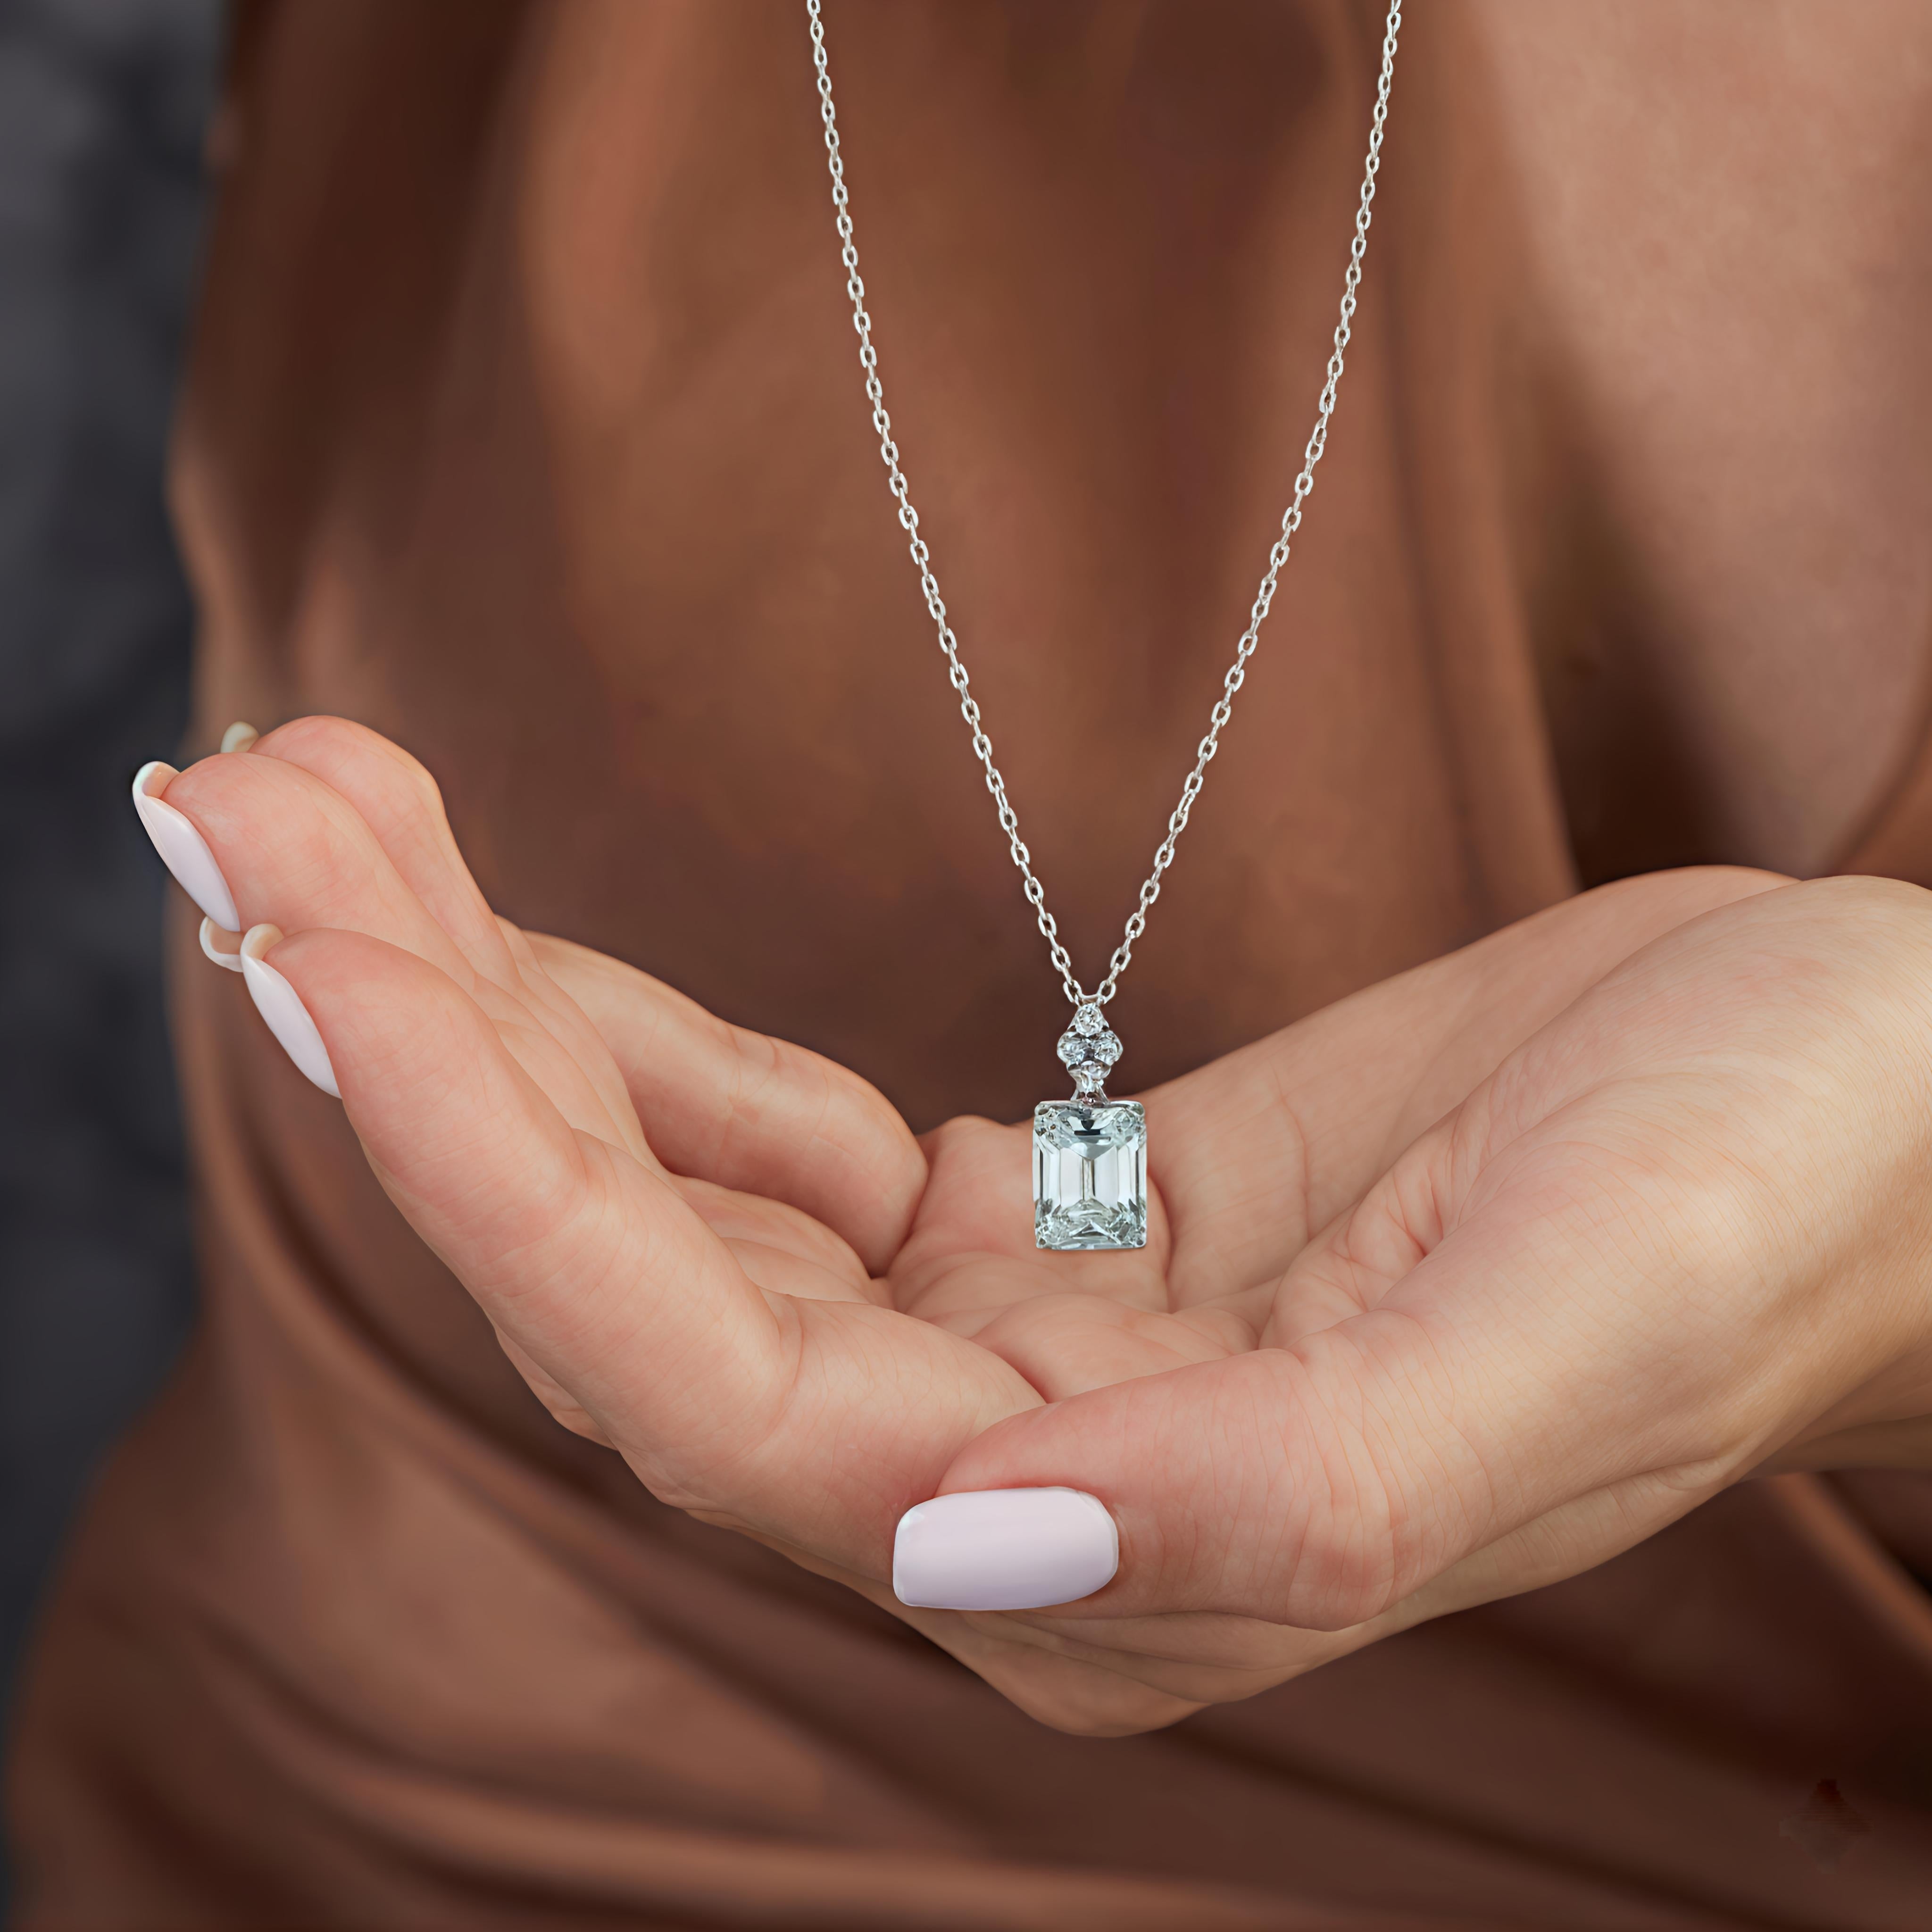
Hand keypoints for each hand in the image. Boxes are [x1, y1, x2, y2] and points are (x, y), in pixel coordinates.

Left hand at [138, 716, 1809, 1733]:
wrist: (1849, 1104)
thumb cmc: (1759, 1203)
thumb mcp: (1565, 1335)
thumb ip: (1276, 1500)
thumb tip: (966, 1561)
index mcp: (1118, 1566)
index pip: (719, 1396)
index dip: (502, 1180)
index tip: (327, 951)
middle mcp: (1017, 1490)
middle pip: (632, 1287)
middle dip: (425, 1049)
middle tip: (239, 810)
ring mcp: (1008, 1357)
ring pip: (661, 1201)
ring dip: (481, 1008)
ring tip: (311, 803)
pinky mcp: (1029, 1229)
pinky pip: (750, 1140)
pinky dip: (614, 1024)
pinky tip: (494, 915)